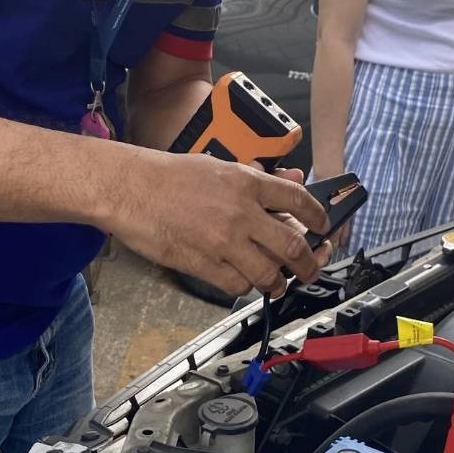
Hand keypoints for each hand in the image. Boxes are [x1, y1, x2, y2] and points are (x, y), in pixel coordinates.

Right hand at [112, 152, 331, 299]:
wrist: (130, 188)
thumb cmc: (167, 175)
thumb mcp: (218, 166)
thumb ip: (255, 178)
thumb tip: (289, 181)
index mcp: (247, 183)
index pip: (299, 201)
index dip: (318, 217)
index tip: (322, 227)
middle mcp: (242, 213)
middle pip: (293, 245)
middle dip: (309, 263)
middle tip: (311, 268)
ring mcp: (224, 241)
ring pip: (269, 272)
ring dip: (279, 283)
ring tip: (279, 284)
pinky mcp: (204, 263)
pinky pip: (238, 284)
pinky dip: (246, 286)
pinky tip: (246, 282)